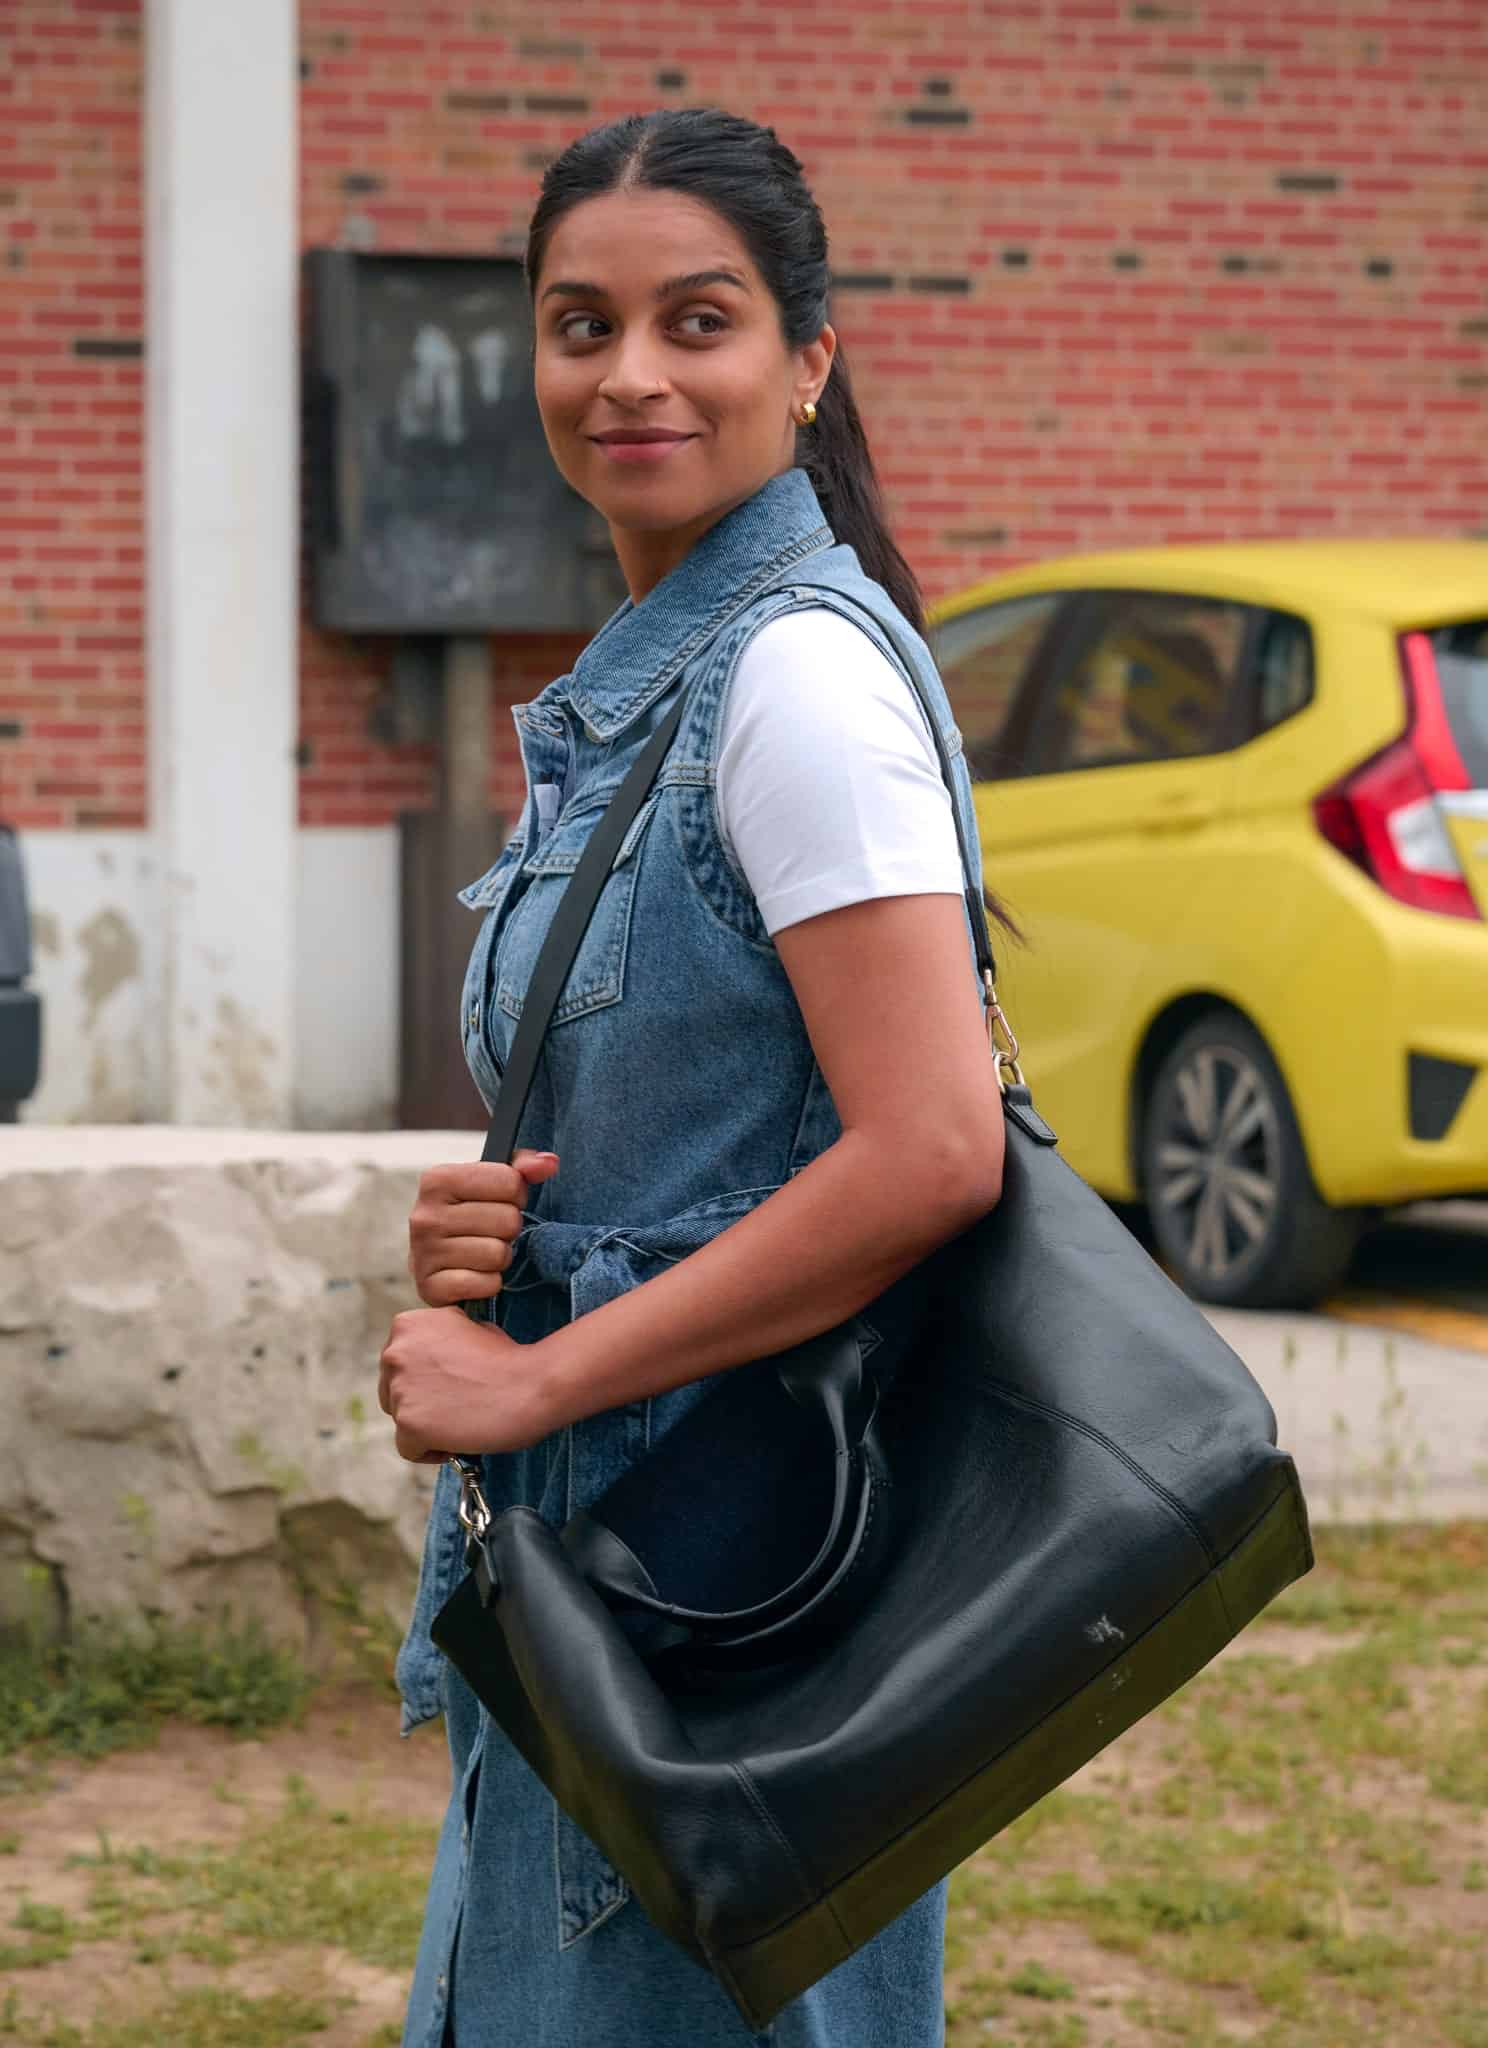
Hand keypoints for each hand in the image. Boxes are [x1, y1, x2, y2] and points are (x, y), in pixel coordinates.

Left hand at [377, 1306, 553, 1462]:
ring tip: (464, 1421)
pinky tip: (459, 1439)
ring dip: (429, 1427)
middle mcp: (395, 1353)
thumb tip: (432, 1365)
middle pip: (392, 1393)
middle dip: (421, 1403)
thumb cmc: (510, 1360)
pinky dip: (431, 1451)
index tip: (450, 1386)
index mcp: (408, 1325)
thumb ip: (439, 1342)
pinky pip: (409, 1448)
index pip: (397, 1365)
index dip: (424, 1379)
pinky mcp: (409, 1423)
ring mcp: (400, 1389)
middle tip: (458, 1407)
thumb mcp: (468, 1329)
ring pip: (402, 1421)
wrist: (533, 1385)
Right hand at [407, 1151, 558, 1307]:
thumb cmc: (467, 1213)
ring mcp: (424, 1254)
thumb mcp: (489, 1181)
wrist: (432, 1258)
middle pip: (507, 1220)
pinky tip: (475, 1274)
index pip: (509, 1181)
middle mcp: (425, 1216)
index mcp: (437, 1180)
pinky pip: (487, 1284)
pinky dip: (489, 1282)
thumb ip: (521, 1166)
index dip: (516, 1193)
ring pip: (498, 1254)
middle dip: (509, 1228)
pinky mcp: (430, 1288)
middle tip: (493, 1231)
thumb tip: (549, 1163)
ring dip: (500, 1257)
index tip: (503, 1200)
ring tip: (484, 1251)